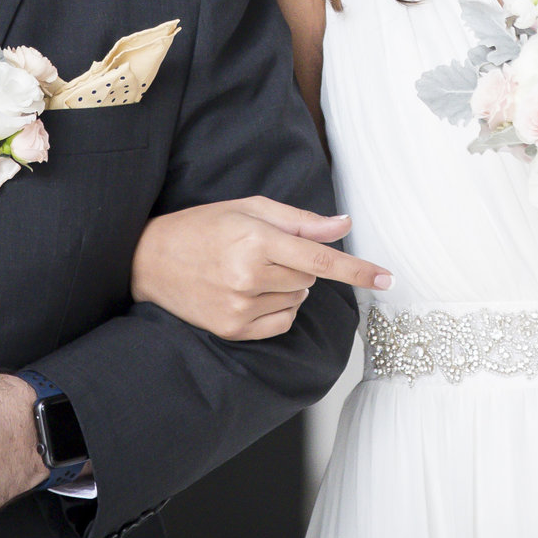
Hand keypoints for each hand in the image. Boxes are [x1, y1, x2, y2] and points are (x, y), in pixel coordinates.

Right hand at [133, 196, 391, 340]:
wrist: (150, 260)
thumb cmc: (202, 226)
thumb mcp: (250, 208)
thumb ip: (300, 220)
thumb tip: (343, 224)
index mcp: (256, 240)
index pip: (321, 259)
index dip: (358, 269)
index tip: (387, 278)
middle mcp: (250, 277)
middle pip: (310, 279)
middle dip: (299, 265)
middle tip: (263, 251)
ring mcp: (240, 307)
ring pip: (298, 300)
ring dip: (287, 287)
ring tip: (249, 271)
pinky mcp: (233, 329)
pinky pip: (282, 322)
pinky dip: (278, 308)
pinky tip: (249, 292)